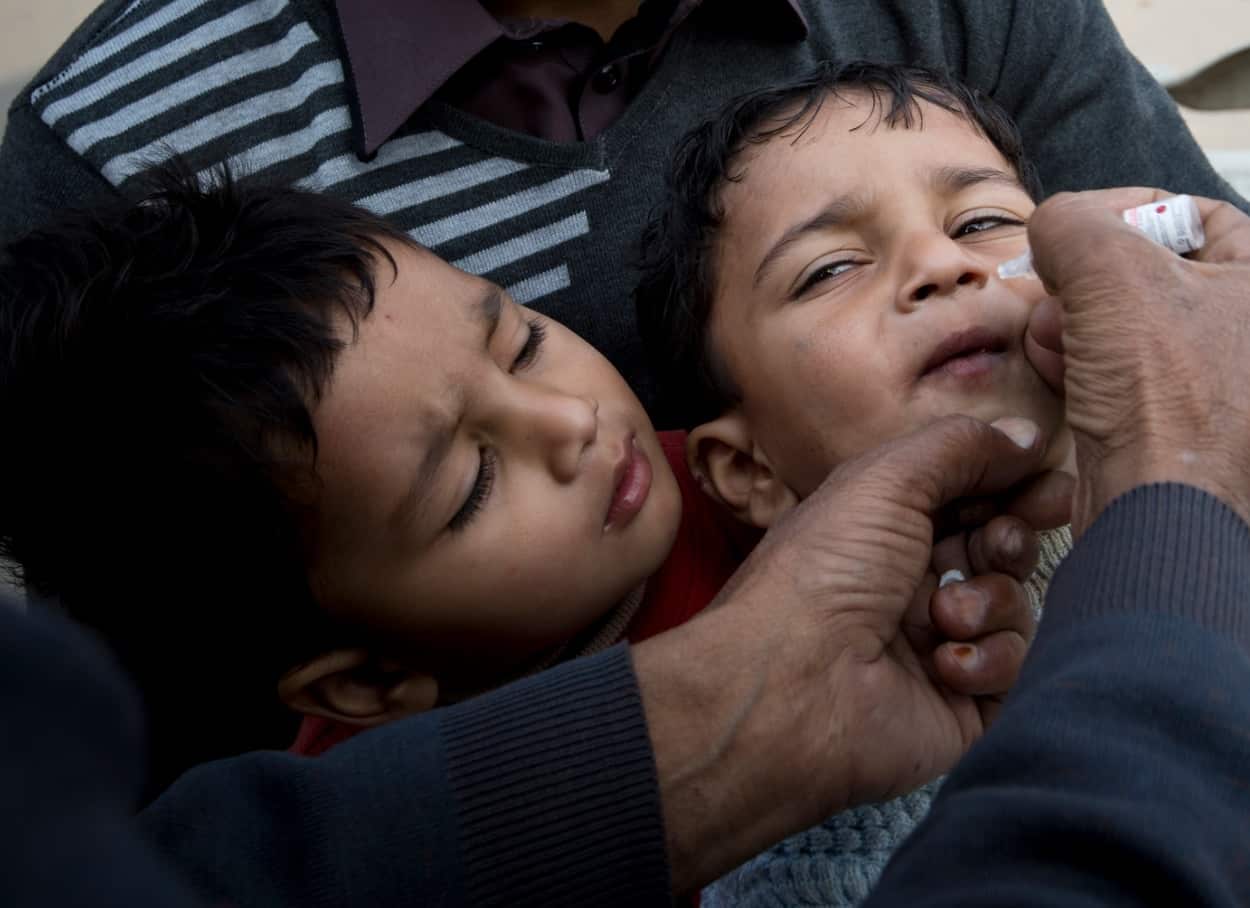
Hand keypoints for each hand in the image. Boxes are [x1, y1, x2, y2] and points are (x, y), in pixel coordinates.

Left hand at [634, 414, 1053, 891]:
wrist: (795, 683)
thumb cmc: (825, 571)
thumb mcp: (887, 480)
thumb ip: (961, 448)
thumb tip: (1026, 434)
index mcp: (882, 528)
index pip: (967, 497)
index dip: (1010, 486)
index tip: (1048, 482)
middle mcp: (908, 583)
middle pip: (998, 548)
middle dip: (1010, 538)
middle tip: (998, 543)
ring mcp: (935, 644)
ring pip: (1012, 606)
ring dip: (990, 602)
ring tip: (945, 616)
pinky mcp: (961, 703)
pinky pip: (1011, 668)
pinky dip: (986, 660)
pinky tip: (943, 666)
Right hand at [1024, 189, 1249, 532]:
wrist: (1163, 509)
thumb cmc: (1167, 398)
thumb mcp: (1110, 275)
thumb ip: (1074, 224)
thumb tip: (1054, 223)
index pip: (1192, 214)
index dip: (1122, 213)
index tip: (1071, 230)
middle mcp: (1247, 331)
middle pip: (1149, 273)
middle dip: (1086, 282)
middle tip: (1055, 290)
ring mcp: (1217, 382)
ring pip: (1125, 325)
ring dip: (1074, 323)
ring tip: (1051, 336)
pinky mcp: (1176, 422)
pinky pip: (1121, 373)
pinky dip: (1081, 364)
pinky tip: (1055, 368)